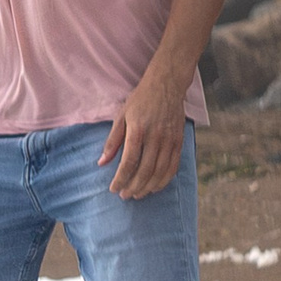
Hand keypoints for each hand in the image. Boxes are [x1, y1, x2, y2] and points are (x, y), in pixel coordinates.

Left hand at [98, 77, 183, 198]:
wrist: (167, 84)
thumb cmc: (141, 100)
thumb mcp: (121, 116)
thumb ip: (112, 141)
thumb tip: (101, 163)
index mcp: (138, 130)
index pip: (129, 162)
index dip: (121, 179)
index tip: (113, 189)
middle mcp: (156, 137)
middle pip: (145, 170)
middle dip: (133, 187)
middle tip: (124, 196)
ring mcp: (170, 140)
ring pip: (160, 172)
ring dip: (148, 187)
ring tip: (137, 194)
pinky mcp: (179, 141)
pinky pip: (173, 167)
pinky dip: (164, 180)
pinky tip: (155, 187)